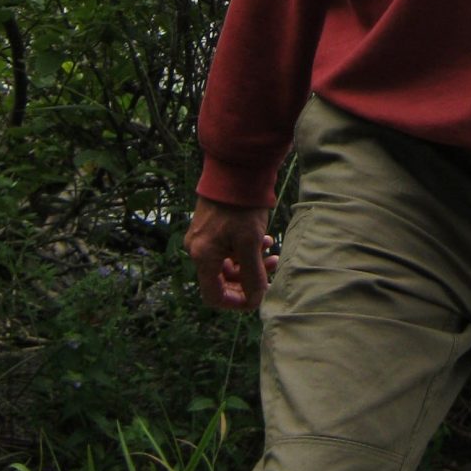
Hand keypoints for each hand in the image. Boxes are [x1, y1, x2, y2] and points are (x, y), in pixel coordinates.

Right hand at [184, 196, 275, 310]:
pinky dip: (246, 249)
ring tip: (272, 251)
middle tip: (272, 267)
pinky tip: (265, 239)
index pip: (214, 296)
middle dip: (249, 278)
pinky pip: (228, 248)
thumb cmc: (241, 206)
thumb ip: (253, 275)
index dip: (236, 302)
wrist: (236, 168)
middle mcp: (198, 249)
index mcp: (203, 257)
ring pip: (229, 263)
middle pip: (223, 279)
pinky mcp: (211, 226)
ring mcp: (203, 237)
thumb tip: (256, 301)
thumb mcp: (251, 243)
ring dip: (251, 262)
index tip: (257, 298)